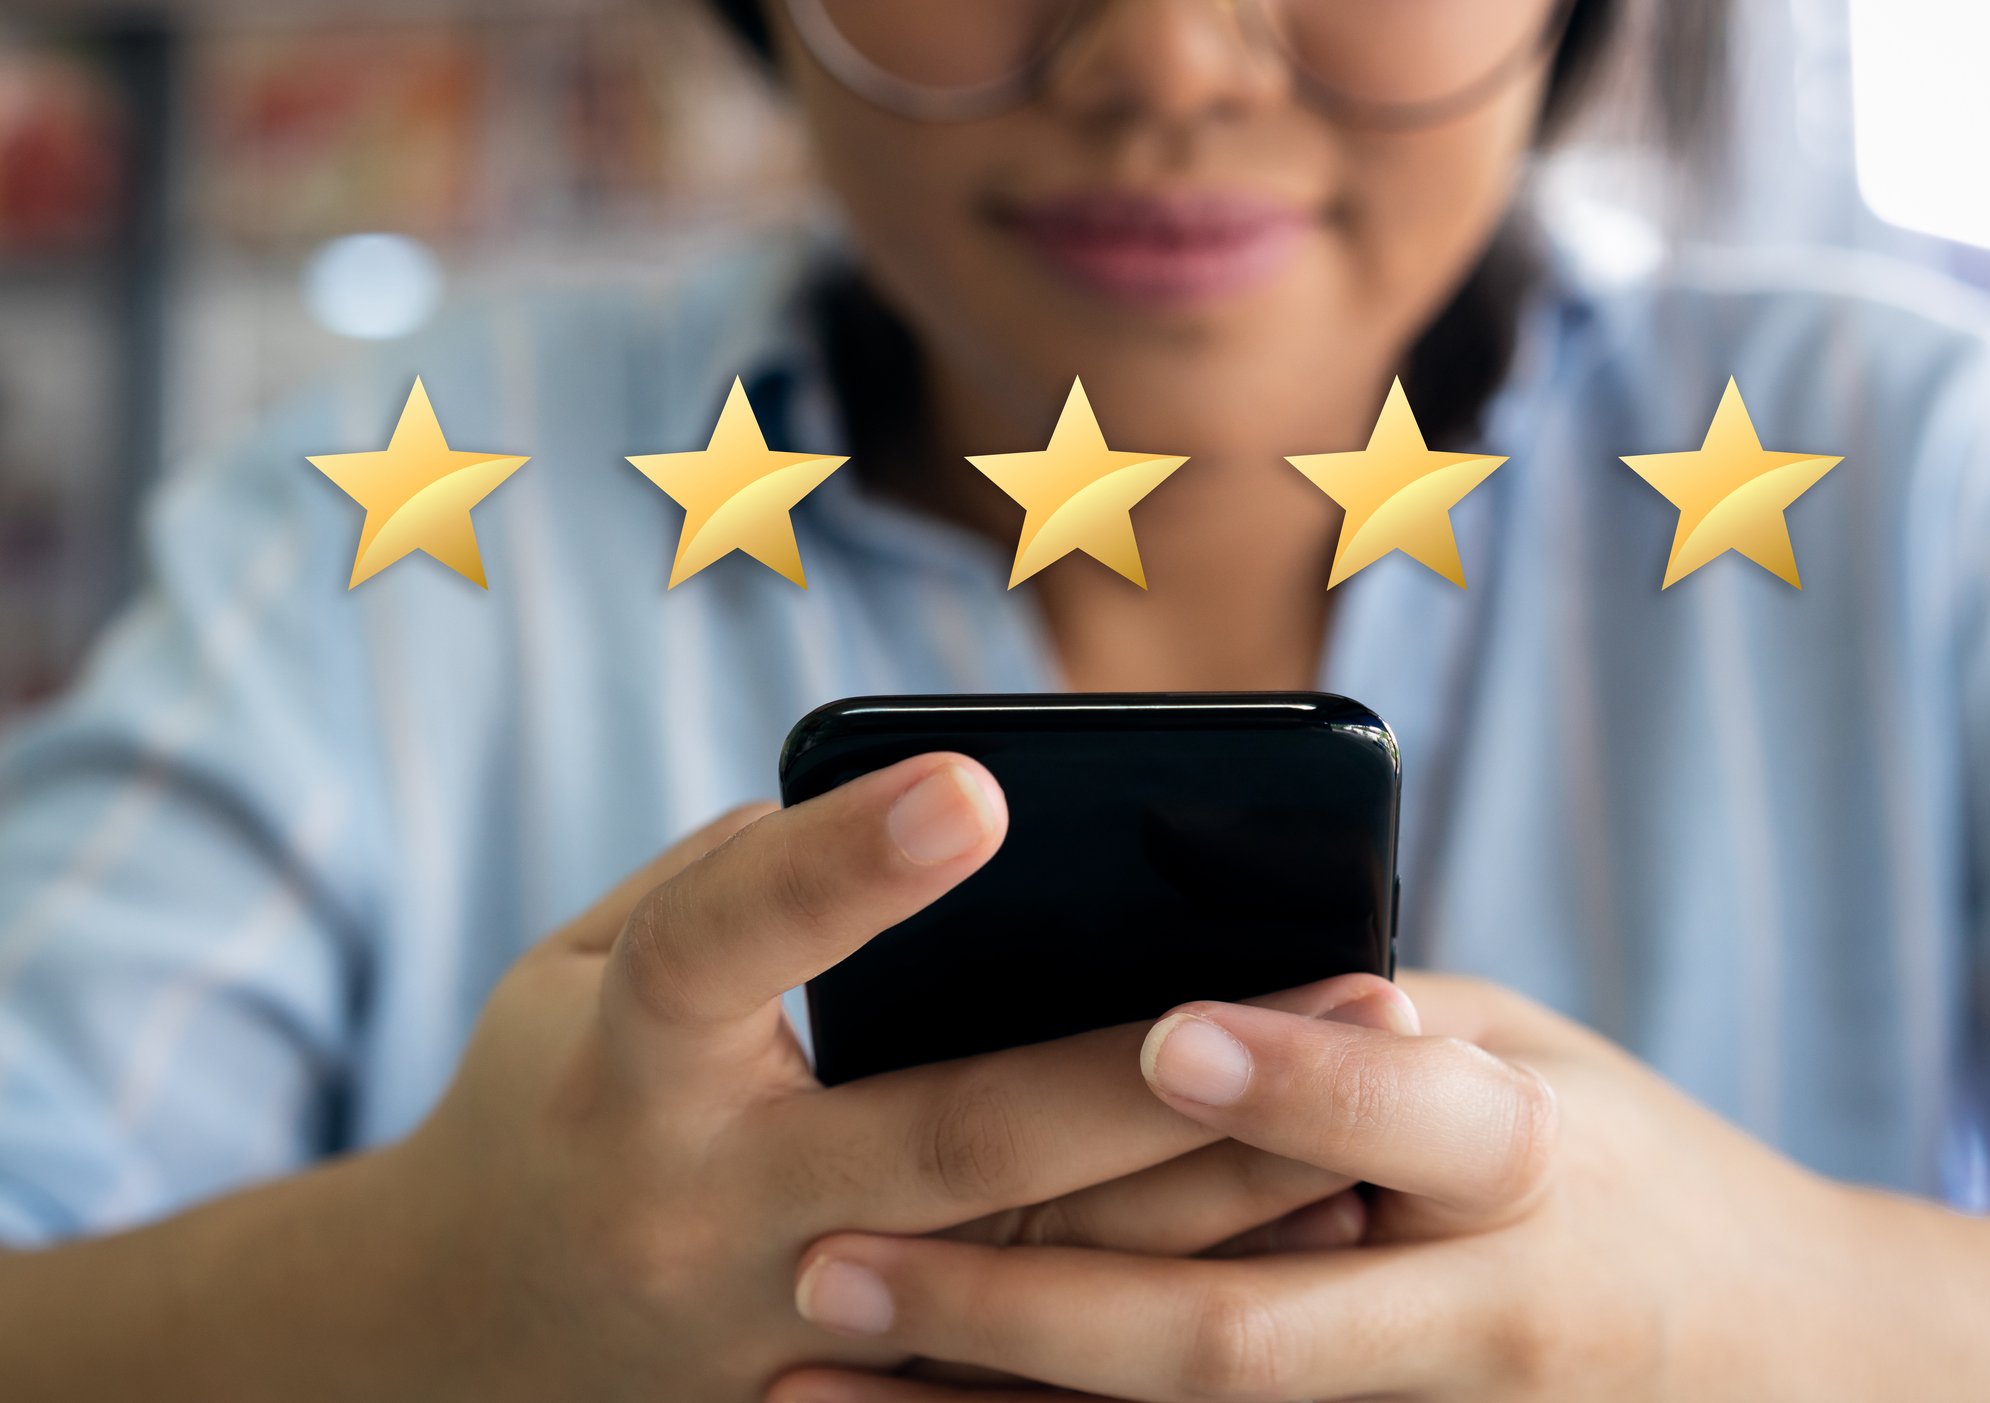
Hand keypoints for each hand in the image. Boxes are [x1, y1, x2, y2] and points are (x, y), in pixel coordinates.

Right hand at [355, 753, 1406, 1400]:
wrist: (459, 1335)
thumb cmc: (547, 1096)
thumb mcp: (578, 967)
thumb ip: (728, 883)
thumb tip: (905, 810)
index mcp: (623, 1072)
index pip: (720, 952)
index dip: (838, 869)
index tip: (974, 784)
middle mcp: (711, 1215)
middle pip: (957, 1144)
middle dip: (1155, 1068)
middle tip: (1341, 980)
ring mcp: (786, 1336)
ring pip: (1035, 1274)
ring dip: (1214, 1192)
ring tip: (1379, 1097)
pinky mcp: (846, 1402)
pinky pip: (1033, 1366)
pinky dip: (1166, 1294)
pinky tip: (1302, 1225)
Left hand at [775, 971, 1859, 1401]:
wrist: (1788, 1366)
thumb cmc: (1626, 1166)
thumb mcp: (1537, 1059)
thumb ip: (1371, 1036)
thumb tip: (1178, 981)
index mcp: (1536, 1161)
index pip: (1413, 1122)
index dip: (1296, 1084)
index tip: (1163, 1036)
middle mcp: (1489, 1320)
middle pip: (1242, 1336)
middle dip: (1027, 1306)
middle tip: (832, 1260)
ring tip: (802, 1385)